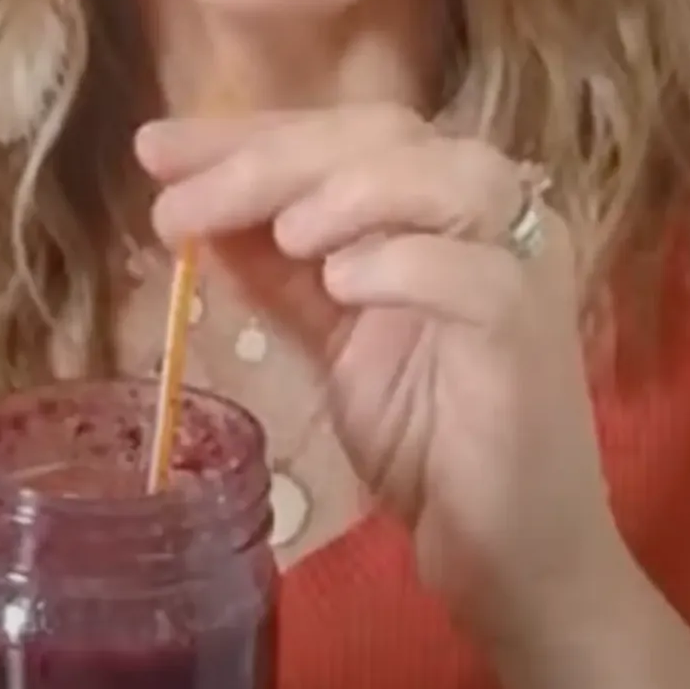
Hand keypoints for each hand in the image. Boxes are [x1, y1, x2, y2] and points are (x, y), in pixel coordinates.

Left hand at [138, 105, 629, 644]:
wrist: (511, 555)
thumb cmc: (431, 443)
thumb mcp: (333, 339)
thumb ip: (278, 271)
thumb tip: (192, 206)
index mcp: (444, 205)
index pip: (345, 134)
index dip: (249, 133)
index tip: (156, 149)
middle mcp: (495, 216)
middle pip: (387, 136)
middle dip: (271, 156)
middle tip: (177, 196)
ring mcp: (524, 267)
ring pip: (447, 178)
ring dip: (348, 191)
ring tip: (277, 233)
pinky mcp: (533, 332)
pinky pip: (475, 274)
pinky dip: (400, 265)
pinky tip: (340, 285)